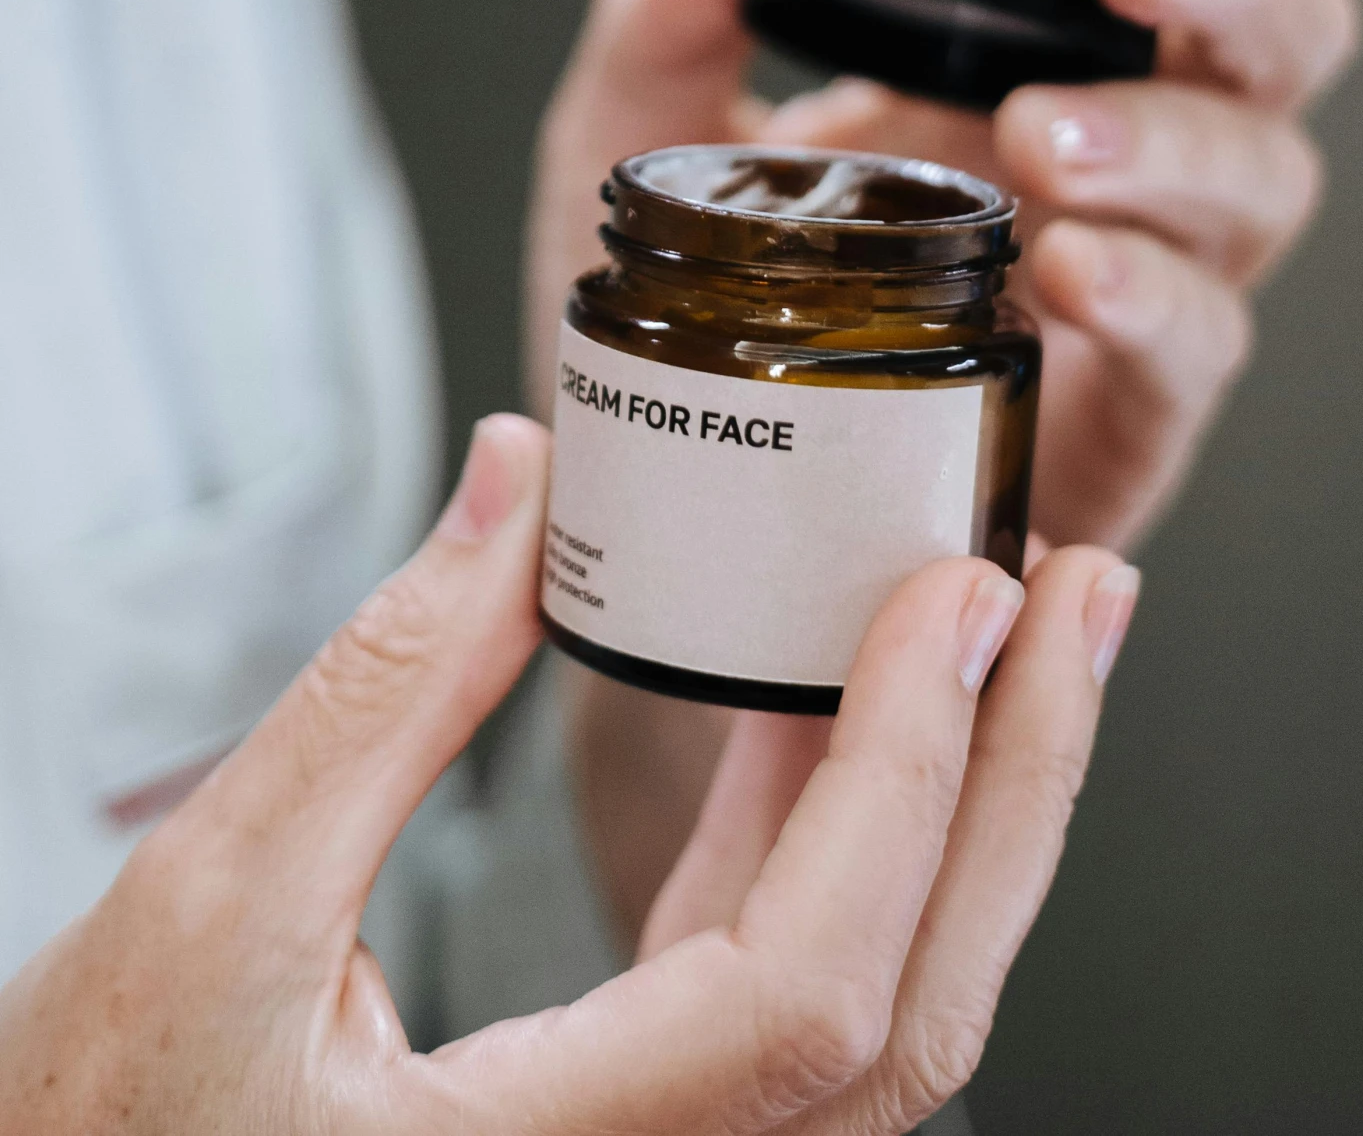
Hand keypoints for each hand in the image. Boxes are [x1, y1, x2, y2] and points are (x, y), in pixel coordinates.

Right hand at [0, 415, 1136, 1135]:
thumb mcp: (214, 905)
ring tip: (999, 621)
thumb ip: (380, 691)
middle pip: (905, 1014)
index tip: (955, 602)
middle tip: (1071, 593)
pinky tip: (823, 701)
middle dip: (1012, 782)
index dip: (906, 782)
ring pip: (871, 999)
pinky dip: (826, 826)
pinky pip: (780, 971)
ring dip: (954, 796)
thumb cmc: (97, 1134)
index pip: (807, 992)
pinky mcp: (624, 1106)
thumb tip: (518, 484)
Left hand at [529, 0, 1361, 549]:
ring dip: (1169, 137)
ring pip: (1262, 173)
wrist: (706, 496)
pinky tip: (1067, 269)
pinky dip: (1151, 291)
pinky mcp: (1141, 407)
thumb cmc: (711, 301)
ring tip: (1042, 137)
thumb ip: (667, 21)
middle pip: (1272, 24)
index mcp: (1015, 46)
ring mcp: (1147, 269)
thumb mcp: (643, 143)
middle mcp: (1115, 138)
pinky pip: (1204, 337)